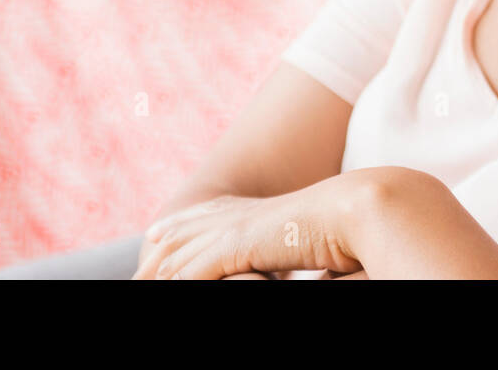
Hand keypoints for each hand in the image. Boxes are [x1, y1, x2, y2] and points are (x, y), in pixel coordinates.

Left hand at [131, 173, 368, 279]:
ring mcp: (239, 229)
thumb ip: (306, 266)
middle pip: (183, 235)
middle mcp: (242, 217)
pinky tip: (166, 288)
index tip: (157, 237)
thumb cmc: (352, 232)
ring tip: (140, 284)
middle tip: (136, 271)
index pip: (208, 220)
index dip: (181, 229)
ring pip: (182, 255)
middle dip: (157, 253)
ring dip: (160, 273)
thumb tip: (319, 278)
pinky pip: (195, 270)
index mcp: (259, 215)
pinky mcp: (240, 243)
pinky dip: (179, 281)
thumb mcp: (317, 250)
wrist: (361, 208)